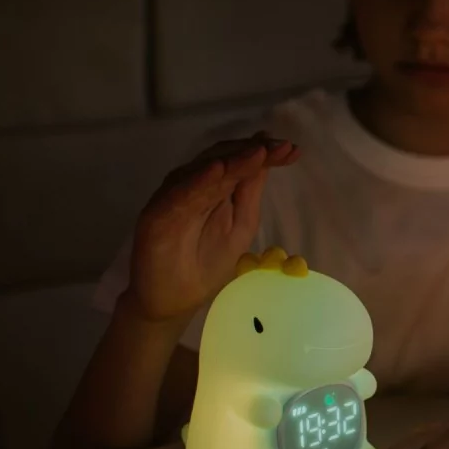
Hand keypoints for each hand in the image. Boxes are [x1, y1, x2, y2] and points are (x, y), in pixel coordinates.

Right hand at [125, 131, 299, 321]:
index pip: (239, 161)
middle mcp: (192, 185)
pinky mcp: (156, 216)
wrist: (172, 302)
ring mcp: (173, 198)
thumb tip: (267, 157)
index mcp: (213, 187)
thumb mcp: (239, 226)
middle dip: (253, 151)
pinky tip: (217, 171)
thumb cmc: (205, 264)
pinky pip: (179, 195)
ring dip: (231, 159)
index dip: (264, 153)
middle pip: (223, 158)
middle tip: (282, 147)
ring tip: (258, 150)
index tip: (292, 149)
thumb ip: (249, 192)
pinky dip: (198, 181)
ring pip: (203, 171)